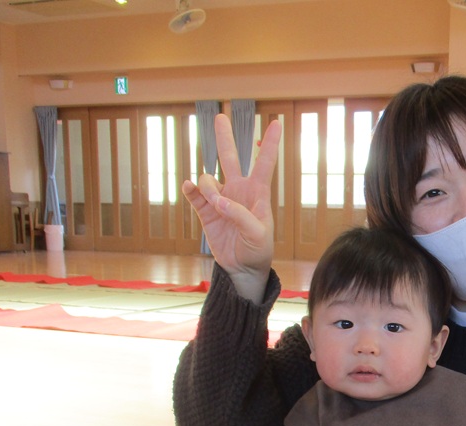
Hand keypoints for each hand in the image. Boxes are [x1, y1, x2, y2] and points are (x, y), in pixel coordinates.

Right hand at [181, 114, 281, 300]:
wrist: (243, 268)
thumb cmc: (259, 249)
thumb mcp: (258, 234)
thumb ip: (240, 215)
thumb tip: (218, 201)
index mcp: (257, 193)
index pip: (264, 163)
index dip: (270, 143)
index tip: (276, 123)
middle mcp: (238, 191)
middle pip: (230, 158)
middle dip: (225, 137)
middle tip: (220, 117)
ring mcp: (220, 199)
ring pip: (208, 179)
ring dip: (207, 187)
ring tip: (214, 204)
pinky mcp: (205, 211)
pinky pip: (193, 194)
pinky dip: (190, 189)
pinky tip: (188, 188)